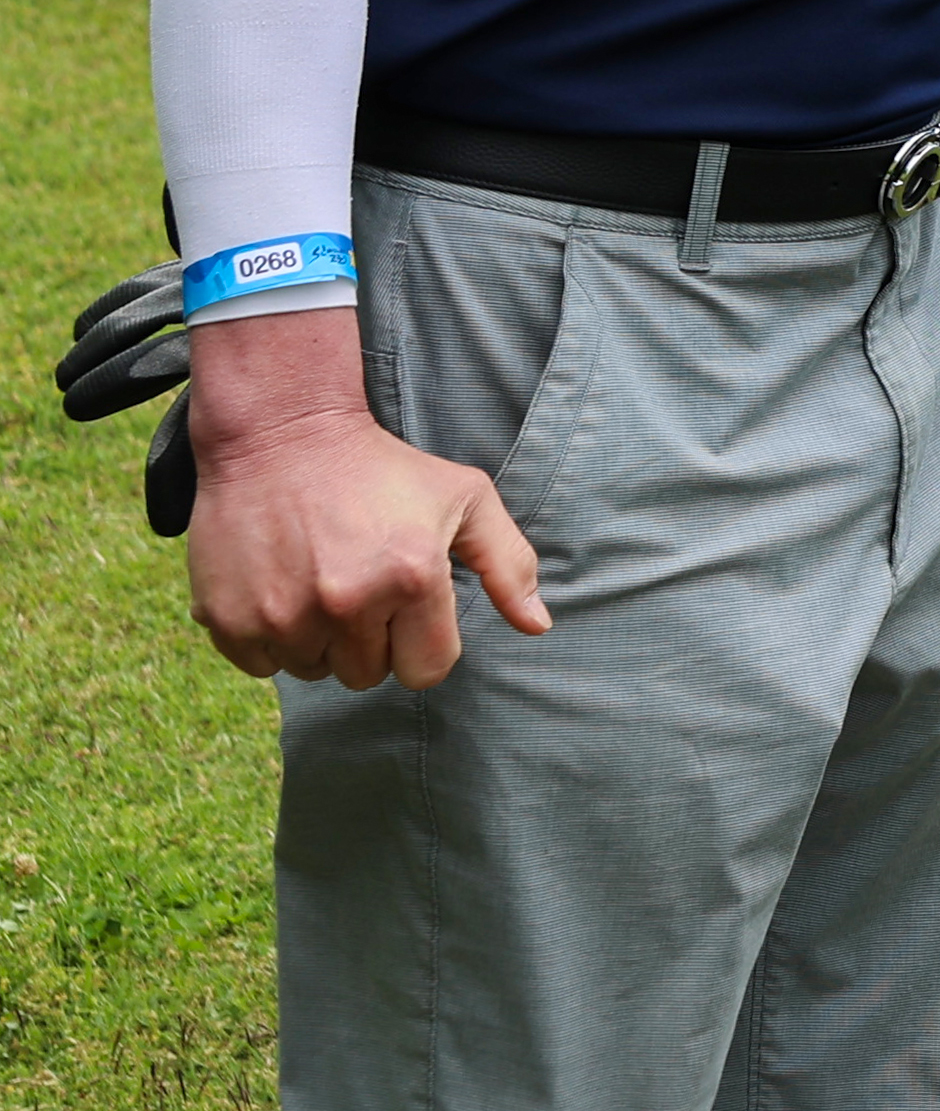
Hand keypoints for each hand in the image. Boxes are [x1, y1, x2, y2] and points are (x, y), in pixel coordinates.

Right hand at [179, 307, 547, 689]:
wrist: (280, 436)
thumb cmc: (383, 468)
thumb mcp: (464, 497)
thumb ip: (508, 563)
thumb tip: (538, 626)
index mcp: (413, 578)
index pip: (428, 670)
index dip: (422, 643)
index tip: (408, 607)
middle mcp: (347, 603)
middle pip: (369, 675)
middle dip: (371, 640)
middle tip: (360, 583)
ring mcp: (283, 616)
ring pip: (315, 672)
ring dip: (321, 640)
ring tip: (319, 579)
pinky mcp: (229, 621)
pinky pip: (263, 667)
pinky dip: (273, 640)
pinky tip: (282, 587)